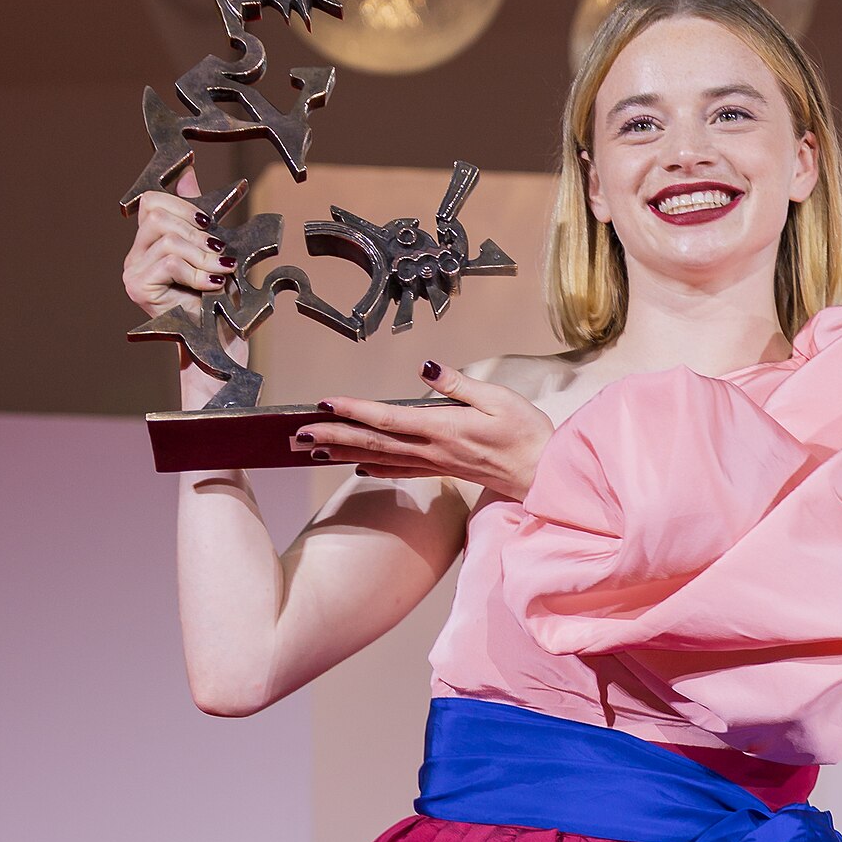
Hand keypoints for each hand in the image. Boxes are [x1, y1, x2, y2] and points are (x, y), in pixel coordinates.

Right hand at [124, 167, 233, 321]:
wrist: (219, 346)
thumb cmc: (218, 304)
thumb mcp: (211, 252)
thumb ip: (197, 216)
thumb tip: (187, 172)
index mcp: (148, 244)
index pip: (154, 202)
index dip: (185, 207)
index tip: (211, 226)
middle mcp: (134, 257)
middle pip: (157, 215)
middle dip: (196, 232)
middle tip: (220, 254)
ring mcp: (132, 273)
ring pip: (166, 238)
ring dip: (201, 255)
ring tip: (219, 273)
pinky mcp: (138, 288)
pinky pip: (169, 261)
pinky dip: (197, 271)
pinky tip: (211, 285)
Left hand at [290, 363, 555, 503]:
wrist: (544, 474)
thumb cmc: (526, 433)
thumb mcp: (498, 398)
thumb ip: (458, 383)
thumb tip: (425, 368)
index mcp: (442, 429)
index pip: (388, 419)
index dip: (354, 411)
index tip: (324, 404)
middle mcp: (432, 450)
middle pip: (373, 443)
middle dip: (333, 437)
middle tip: (297, 435)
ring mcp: (434, 463)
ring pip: (379, 459)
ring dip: (343, 453)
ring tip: (311, 450)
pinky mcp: (440, 470)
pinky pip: (398, 471)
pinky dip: (372, 468)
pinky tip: (355, 466)